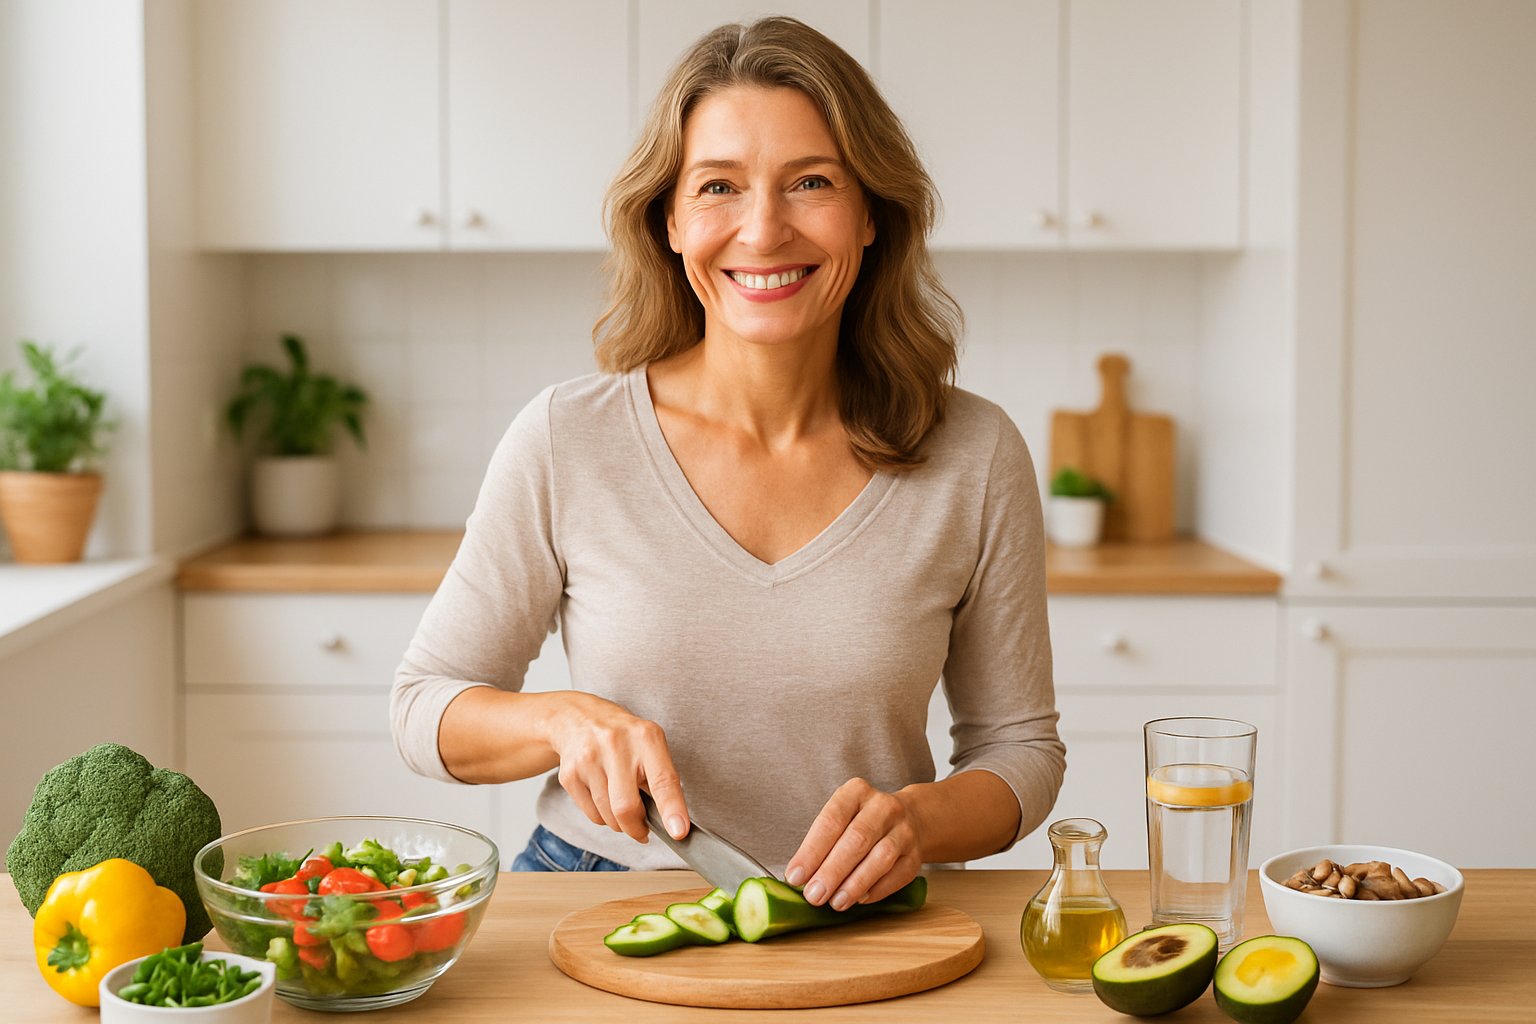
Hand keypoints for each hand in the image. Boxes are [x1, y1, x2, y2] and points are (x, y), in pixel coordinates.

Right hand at [548, 693, 689, 843]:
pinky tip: (604, 797)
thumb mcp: (650, 745)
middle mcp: (616, 745)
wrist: (579, 719)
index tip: (678, 832)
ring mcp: (589, 759)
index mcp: (646, 738)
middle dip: (637, 828)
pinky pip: (591, 815)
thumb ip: (662, 780)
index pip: (662, 780)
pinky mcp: (569, 774)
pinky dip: (603, 816)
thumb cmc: (624, 738)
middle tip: (643, 829)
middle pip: (626, 807)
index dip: (672, 809)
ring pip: (608, 816)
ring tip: (622, 805)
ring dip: (620, 823)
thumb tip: (674, 824)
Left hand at [783, 778, 923, 910]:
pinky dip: (877, 890)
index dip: (811, 851)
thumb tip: (800, 878)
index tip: (795, 876)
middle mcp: (883, 807)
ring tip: (835, 902)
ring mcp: (904, 830)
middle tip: (814, 895)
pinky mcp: (915, 855)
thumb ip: (821, 845)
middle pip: (856, 839)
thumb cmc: (862, 822)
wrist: (910, 819)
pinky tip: (859, 900)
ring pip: (881, 857)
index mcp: (856, 792)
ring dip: (855, 883)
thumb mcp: (840, 819)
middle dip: (832, 871)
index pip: (831, 820)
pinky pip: (897, 875)